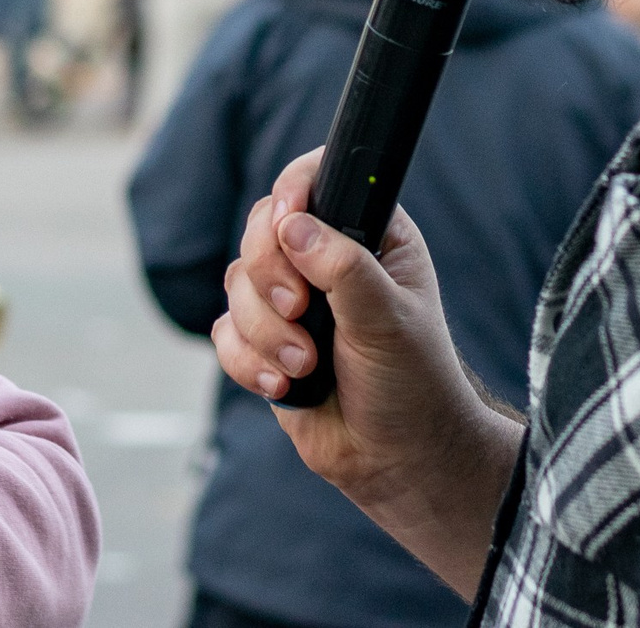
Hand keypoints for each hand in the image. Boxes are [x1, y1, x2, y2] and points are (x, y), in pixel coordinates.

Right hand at [210, 148, 521, 599]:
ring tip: (305, 366)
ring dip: (266, 331)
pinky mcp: (264, 342)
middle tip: (300, 309)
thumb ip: (344, 269)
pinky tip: (285, 386)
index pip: (317, 180)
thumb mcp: (390, 319)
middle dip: (271, 276)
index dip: (293, 192)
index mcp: (368, 234)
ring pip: (237, 284)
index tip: (288, 225)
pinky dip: (248, 361)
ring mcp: (290, 301)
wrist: (397, 459)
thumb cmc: (414, 383)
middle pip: (261, 230)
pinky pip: (225, 332)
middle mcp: (325, 259)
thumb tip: (295, 229)